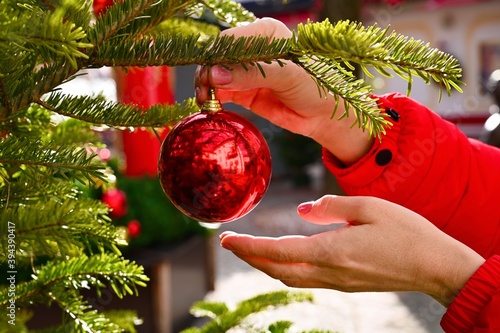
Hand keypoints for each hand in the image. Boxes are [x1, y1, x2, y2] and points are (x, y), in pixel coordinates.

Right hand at [194, 18, 372, 165]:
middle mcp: (253, 48)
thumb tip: (217, 75)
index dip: (217, 57)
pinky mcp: (242, 90)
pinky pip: (220, 91)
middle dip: (208, 73)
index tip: (210, 76)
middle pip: (218, 57)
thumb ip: (253, 73)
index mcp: (266, 33)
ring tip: (205, 100)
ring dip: (206, 86)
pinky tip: (210, 105)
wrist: (324, 114)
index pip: (231, 40)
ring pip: (215, 74)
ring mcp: (246, 71)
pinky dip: (212, 98)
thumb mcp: (288, 76)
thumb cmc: (316, 87)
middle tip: (204, 91)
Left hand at [219, 195, 484, 305]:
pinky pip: (305, 279)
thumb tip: (301, 211)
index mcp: (331, 250)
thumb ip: (330, 206)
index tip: (225, 239)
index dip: (247, 246)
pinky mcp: (345, 284)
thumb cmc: (406, 232)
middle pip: (276, 270)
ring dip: (265, 265)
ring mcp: (337, 282)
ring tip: (250, 250)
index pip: (277, 251)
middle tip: (230, 242)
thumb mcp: (369, 206)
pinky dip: (284, 269)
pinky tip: (283, 259)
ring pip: (288, 278)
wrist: (435, 266)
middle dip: (249, 257)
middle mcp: (329, 271)